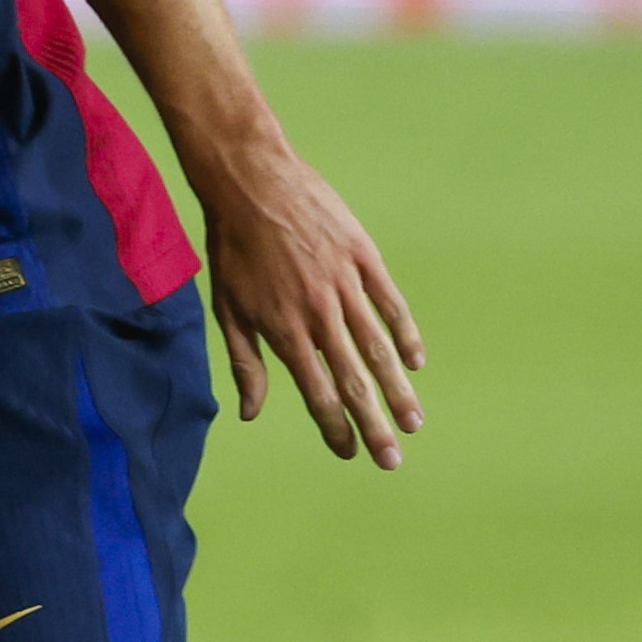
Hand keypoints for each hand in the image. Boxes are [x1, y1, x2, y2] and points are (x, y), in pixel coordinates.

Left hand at [196, 143, 423, 468]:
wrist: (251, 181)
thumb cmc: (232, 247)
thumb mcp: (226, 306)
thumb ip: (244, 362)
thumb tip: (249, 413)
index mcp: (282, 329)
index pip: (315, 392)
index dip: (334, 427)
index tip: (349, 454)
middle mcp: (317, 313)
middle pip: (353, 380)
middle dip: (373, 424)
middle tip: (391, 460)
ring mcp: (344, 284)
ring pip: (379, 347)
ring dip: (397, 390)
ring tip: (414, 423)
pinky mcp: (363, 256)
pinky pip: (391, 302)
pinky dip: (406, 333)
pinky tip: (415, 362)